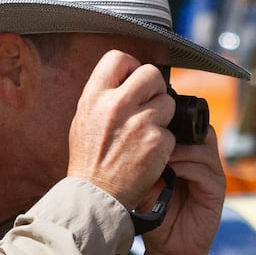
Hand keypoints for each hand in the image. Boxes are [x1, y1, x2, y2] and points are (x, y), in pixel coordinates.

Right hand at [67, 52, 174, 212]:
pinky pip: (172, 132)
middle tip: (151, 105)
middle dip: (156, 88)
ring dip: (164, 117)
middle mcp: (117, 105)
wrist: (96, 196)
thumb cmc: (89, 162)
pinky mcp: (157, 142)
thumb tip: (124, 81)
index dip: (132, 66)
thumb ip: (103, 98)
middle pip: (152, 74)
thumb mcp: (83, 120)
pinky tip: (150, 154)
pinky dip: (165, 144)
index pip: (118, 57)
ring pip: (168, 103)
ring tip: (147, 135)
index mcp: (94, 97)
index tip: (134, 80)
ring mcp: (139, 123)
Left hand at [138, 124, 227, 254]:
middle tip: (154, 135)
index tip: (146, 123)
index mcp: (186, 154)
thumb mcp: (142, 181)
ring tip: (159, 156)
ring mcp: (211, 175)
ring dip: (180, 149)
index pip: (185, 125)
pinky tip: (170, 172)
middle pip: (200, 129)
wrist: (168, 249)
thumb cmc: (154, 214)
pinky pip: (205, 171)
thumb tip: (131, 134)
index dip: (170, 120)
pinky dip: (187, 168)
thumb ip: (142, 159)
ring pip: (203, 147)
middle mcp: (202, 160)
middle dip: (177, 130)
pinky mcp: (216, 192)